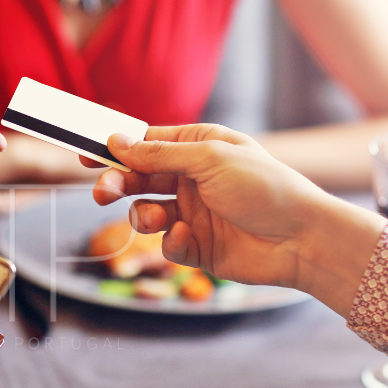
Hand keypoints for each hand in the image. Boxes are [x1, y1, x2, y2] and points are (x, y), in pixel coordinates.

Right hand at [85, 124, 384, 316]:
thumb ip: (158, 155)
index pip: (145, 144)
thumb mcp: (209, 159)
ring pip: (144, 212)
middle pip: (137, 178)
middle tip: (102, 191)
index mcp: (197, 148)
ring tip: (155, 219)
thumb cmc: (264, 187)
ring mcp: (192, 212)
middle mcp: (191, 179)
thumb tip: (117, 141)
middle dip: (117, 183)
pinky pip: (166, 242)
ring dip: (142, 215)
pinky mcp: (196, 246)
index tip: (85, 153)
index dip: (115, 148)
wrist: (302, 239)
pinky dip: (172, 241)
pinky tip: (190, 237)